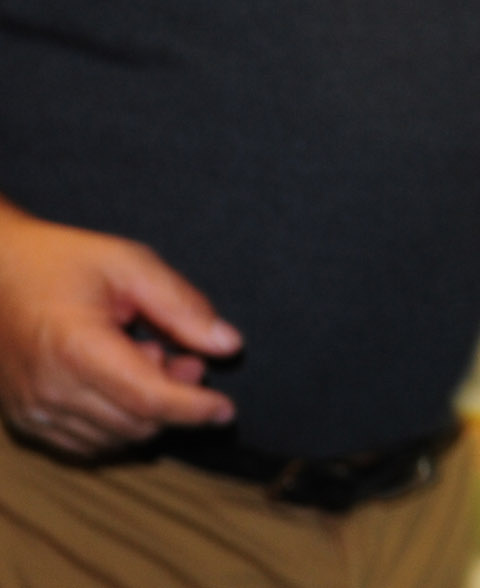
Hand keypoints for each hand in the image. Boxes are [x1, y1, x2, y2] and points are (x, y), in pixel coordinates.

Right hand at [0, 208, 239, 456]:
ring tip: (146, 358)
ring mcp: (32, 410)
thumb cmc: (61, 262)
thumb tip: (229, 344)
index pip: (147, 399)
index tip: (226, 410)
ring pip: (113, 440)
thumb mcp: (129, 264)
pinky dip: (117, 424)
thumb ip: (181, 305)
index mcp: (76, 348)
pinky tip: (120, 381)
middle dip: (175, 401)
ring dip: (146, 412)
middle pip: (135, 424)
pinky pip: (85, 443)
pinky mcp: (25, 419)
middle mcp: (50, 390)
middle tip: (185, 358)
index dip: (194, 409)